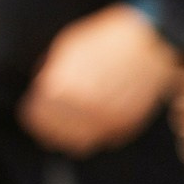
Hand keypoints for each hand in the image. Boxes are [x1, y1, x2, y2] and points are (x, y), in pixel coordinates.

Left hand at [18, 2, 180, 156]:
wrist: (148, 42)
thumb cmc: (105, 40)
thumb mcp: (66, 49)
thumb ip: (49, 73)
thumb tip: (41, 89)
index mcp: (60, 89)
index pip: (35, 118)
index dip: (34, 113)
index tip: (37, 109)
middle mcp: (81, 109)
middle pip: (54, 134)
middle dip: (51, 126)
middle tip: (54, 118)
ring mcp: (106, 120)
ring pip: (80, 143)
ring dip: (73, 135)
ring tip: (75, 122)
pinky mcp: (126, 125)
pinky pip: (105, 139)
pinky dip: (99, 132)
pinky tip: (99, 117)